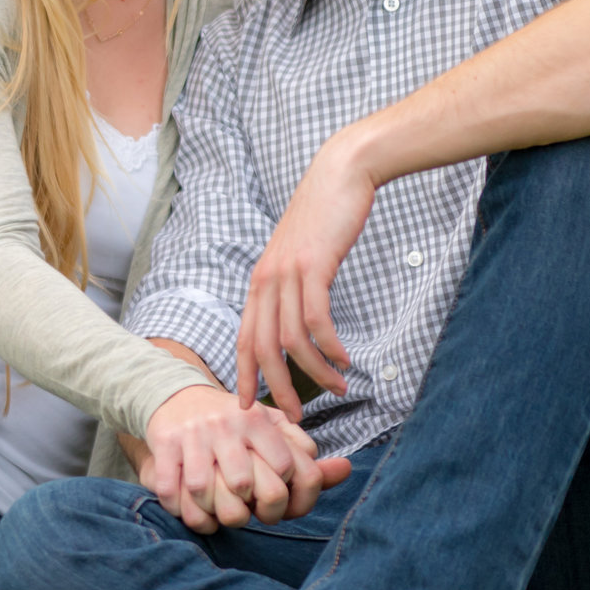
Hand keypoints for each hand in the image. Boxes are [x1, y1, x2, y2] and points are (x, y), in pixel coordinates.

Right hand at [140, 384, 348, 533]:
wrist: (175, 396)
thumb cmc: (233, 424)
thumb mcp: (271, 429)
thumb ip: (306, 454)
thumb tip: (346, 470)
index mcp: (258, 420)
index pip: (287, 468)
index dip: (289, 497)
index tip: (283, 505)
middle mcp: (226, 425)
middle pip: (246, 486)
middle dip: (251, 510)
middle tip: (253, 513)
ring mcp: (193, 436)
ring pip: (206, 493)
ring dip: (214, 514)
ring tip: (221, 514)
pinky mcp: (164, 446)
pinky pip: (172, 492)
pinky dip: (183, 510)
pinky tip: (193, 511)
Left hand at [235, 127, 380, 422]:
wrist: (341, 173)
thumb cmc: (325, 217)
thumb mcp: (301, 255)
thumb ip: (295, 286)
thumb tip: (301, 320)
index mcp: (260, 281)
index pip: (244, 337)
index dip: (245, 374)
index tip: (250, 405)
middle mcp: (266, 280)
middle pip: (262, 347)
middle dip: (276, 387)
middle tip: (295, 416)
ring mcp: (287, 273)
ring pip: (290, 339)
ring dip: (314, 370)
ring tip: (337, 388)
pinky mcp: (313, 266)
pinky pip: (316, 319)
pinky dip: (329, 346)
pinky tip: (344, 359)